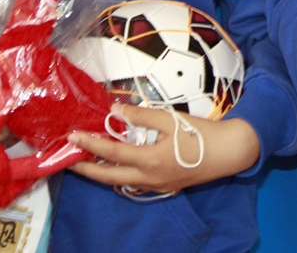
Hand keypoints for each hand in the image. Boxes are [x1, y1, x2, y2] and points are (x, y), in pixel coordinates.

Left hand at [68, 105, 260, 194]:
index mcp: (149, 160)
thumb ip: (141, 116)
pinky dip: (120, 175)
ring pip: (120, 182)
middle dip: (86, 169)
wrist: (227, 152)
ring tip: (89, 160)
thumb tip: (115, 110)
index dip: (90, 143)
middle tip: (69, 160)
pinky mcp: (164, 186)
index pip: (111, 153)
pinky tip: (118, 166)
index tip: (73, 136)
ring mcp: (156, 185)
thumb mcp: (170, 119)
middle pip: (109, 176)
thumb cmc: (200, 133)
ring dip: (102, 172)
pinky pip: (134, 183)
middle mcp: (148, 178)